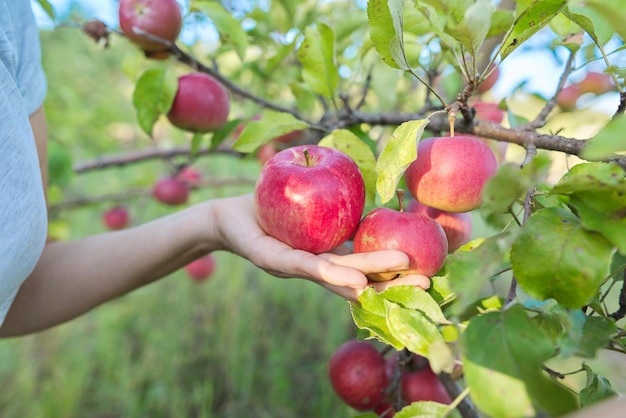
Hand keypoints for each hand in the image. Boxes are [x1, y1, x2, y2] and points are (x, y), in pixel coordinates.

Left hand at [211, 194, 430, 299]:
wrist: (228, 216)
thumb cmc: (275, 210)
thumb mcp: (315, 209)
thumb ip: (342, 211)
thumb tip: (378, 195)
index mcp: (327, 256)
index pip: (365, 267)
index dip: (394, 272)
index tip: (427, 272)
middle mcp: (315, 267)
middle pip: (357, 278)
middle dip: (392, 282)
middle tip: (426, 282)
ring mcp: (295, 268)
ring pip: (336, 276)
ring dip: (368, 278)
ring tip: (399, 275)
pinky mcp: (272, 260)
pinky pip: (305, 265)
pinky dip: (330, 271)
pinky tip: (353, 276)